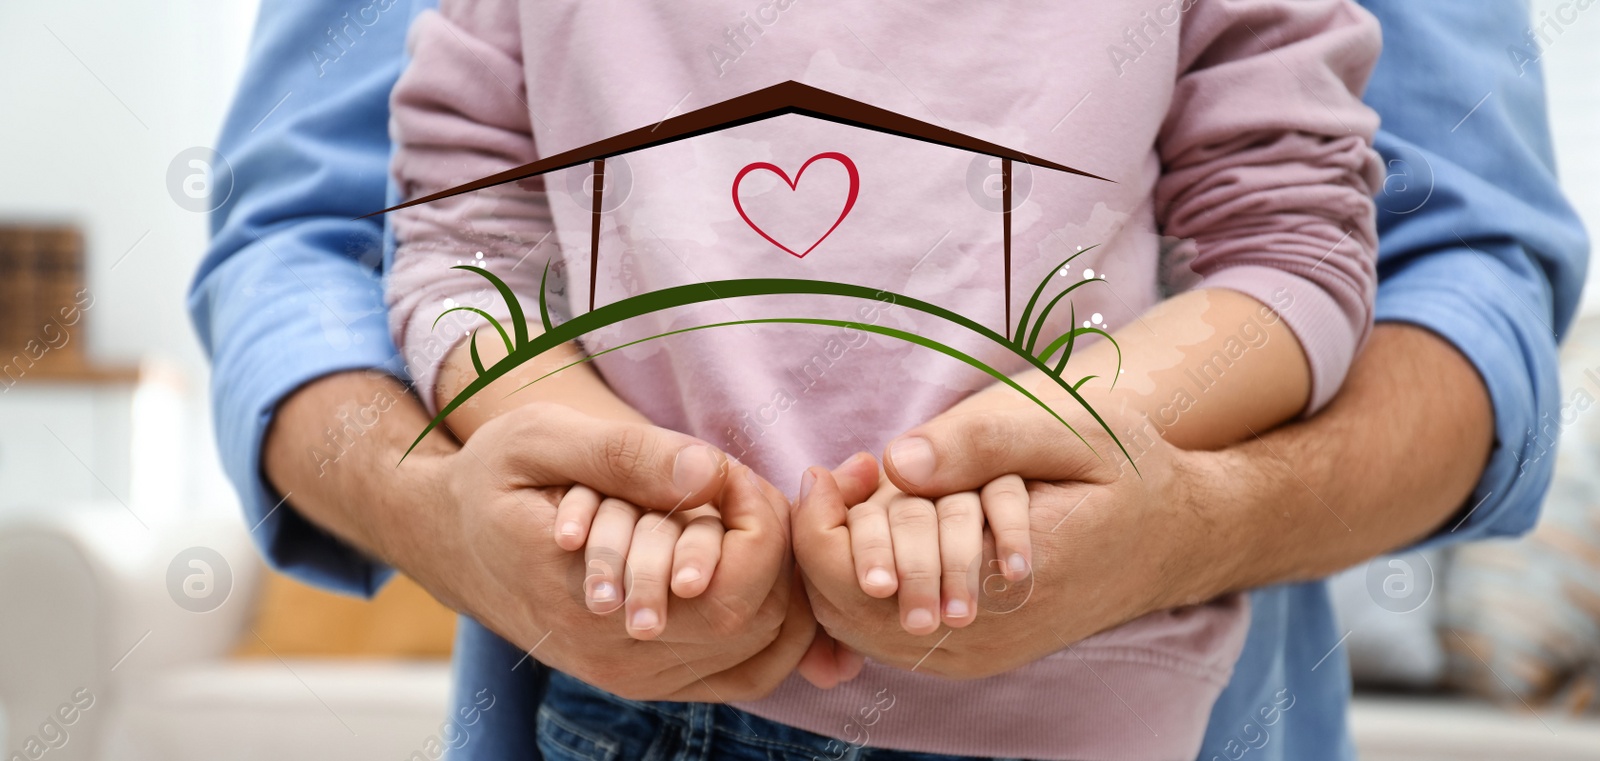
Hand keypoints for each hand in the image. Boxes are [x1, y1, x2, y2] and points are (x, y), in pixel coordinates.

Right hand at [405, 402, 815, 700]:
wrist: (448, 540)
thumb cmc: (494, 480)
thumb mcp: (540, 439)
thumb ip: (626, 455)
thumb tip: (708, 472)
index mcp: (588, 595)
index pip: (730, 586)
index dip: (759, 523)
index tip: (728, 472)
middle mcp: (615, 654)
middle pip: (758, 621)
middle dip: (771, 547)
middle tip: (739, 491)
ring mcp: (633, 677)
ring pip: (761, 650)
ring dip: (775, 582)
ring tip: (741, 521)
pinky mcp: (646, 681)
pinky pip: (746, 674)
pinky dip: (774, 624)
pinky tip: (755, 566)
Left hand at [793, 403, 1224, 680]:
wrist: (1179, 538)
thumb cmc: (1127, 472)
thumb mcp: (1072, 430)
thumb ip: (983, 440)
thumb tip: (895, 463)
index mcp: (1000, 574)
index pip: (861, 578)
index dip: (824, 524)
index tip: (835, 468)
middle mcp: (984, 630)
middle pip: (846, 609)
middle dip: (825, 542)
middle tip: (836, 478)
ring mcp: (978, 650)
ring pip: (859, 628)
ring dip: (844, 565)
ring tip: (859, 497)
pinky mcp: (977, 652)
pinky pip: (887, 637)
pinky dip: (867, 587)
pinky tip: (886, 530)